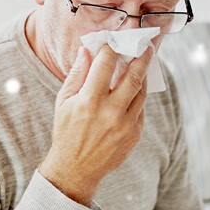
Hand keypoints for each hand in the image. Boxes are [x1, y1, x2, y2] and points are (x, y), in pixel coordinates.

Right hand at [38, 44, 152, 205]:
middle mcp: (110, 112)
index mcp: (89, 101)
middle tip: (145, 46)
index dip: (111, 49)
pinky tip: (133, 90)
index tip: (114, 41)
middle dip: (141, 58)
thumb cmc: (66, 131)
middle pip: (133, 76)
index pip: (105, 65)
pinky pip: (141, 109)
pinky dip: (138, 97)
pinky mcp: (134, 135)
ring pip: (141, 92)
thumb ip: (76, 74)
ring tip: (143, 65)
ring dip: (143, 76)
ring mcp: (125, 125)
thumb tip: (86, 50)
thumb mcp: (63, 101)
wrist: (75, 168)